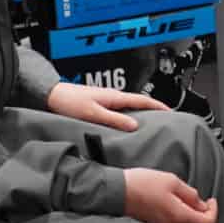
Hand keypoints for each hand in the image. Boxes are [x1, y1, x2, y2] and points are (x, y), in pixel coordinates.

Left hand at [47, 81, 166, 130]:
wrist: (52, 96)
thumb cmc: (69, 102)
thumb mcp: (94, 113)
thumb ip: (114, 119)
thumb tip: (134, 126)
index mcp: (114, 97)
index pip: (142, 100)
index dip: (158, 105)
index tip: (170, 111)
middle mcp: (112, 97)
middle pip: (138, 103)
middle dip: (152, 110)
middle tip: (165, 119)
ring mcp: (106, 100)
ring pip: (128, 107)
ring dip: (140, 114)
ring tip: (149, 124)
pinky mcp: (99, 105)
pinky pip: (119, 111)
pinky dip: (127, 117)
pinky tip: (126, 125)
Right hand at [122, 168, 216, 222]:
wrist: (116, 192)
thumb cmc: (142, 184)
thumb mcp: (171, 181)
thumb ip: (190, 194)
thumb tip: (201, 204)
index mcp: (179, 216)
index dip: (214, 212)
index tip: (211, 200)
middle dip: (208, 221)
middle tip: (206, 206)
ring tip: (193, 207)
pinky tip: (180, 211)